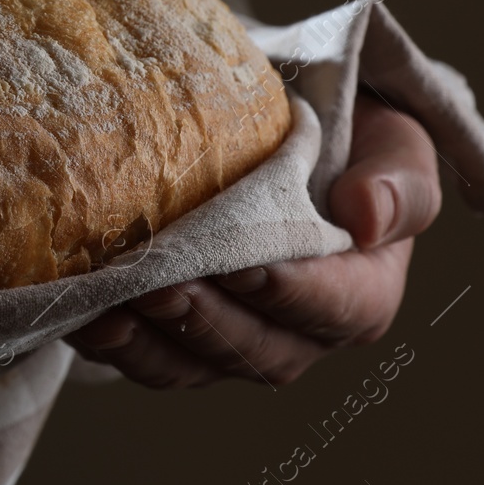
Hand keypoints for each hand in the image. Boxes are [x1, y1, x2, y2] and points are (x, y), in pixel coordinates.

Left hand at [66, 93, 440, 388]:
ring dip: (152, 341)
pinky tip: (84, 314)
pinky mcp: (183, 340)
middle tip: (160, 283)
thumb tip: (370, 217)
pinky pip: (151, 359)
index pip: (340, 308)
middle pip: (261, 350)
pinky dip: (116, 344)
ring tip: (112, 302)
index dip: (291, 294)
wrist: (268, 119)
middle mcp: (305, 331)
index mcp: (366, 287)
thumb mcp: (389, 134)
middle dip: (207, 320)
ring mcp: (239, 340)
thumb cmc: (339, 125)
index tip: (243, 264)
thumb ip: (399, 176)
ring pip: (199, 365)